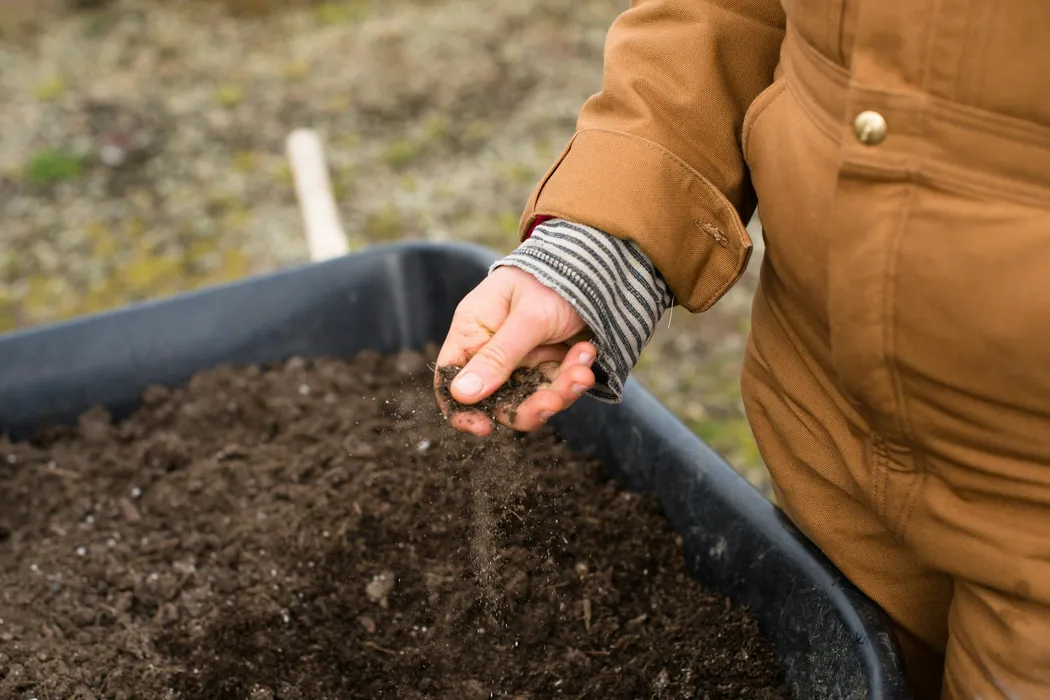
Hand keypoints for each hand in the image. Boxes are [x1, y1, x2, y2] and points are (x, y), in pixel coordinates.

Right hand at [435, 266, 596, 435]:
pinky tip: (587, 353)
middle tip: (555, 400)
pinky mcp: (549, 364)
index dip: (461, 409)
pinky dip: (575, 376)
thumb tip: (461, 395)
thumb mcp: (527, 318)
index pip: (451, 378)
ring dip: (560, 390)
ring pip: (532, 398)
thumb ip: (498, 356)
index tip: (483, 428)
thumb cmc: (551, 279)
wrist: (595, 265)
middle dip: (529, 405)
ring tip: (583, 371)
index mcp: (473, 330)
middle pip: (497, 399)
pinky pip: (557, 387)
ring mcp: (522, 359)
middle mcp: (493, 349)